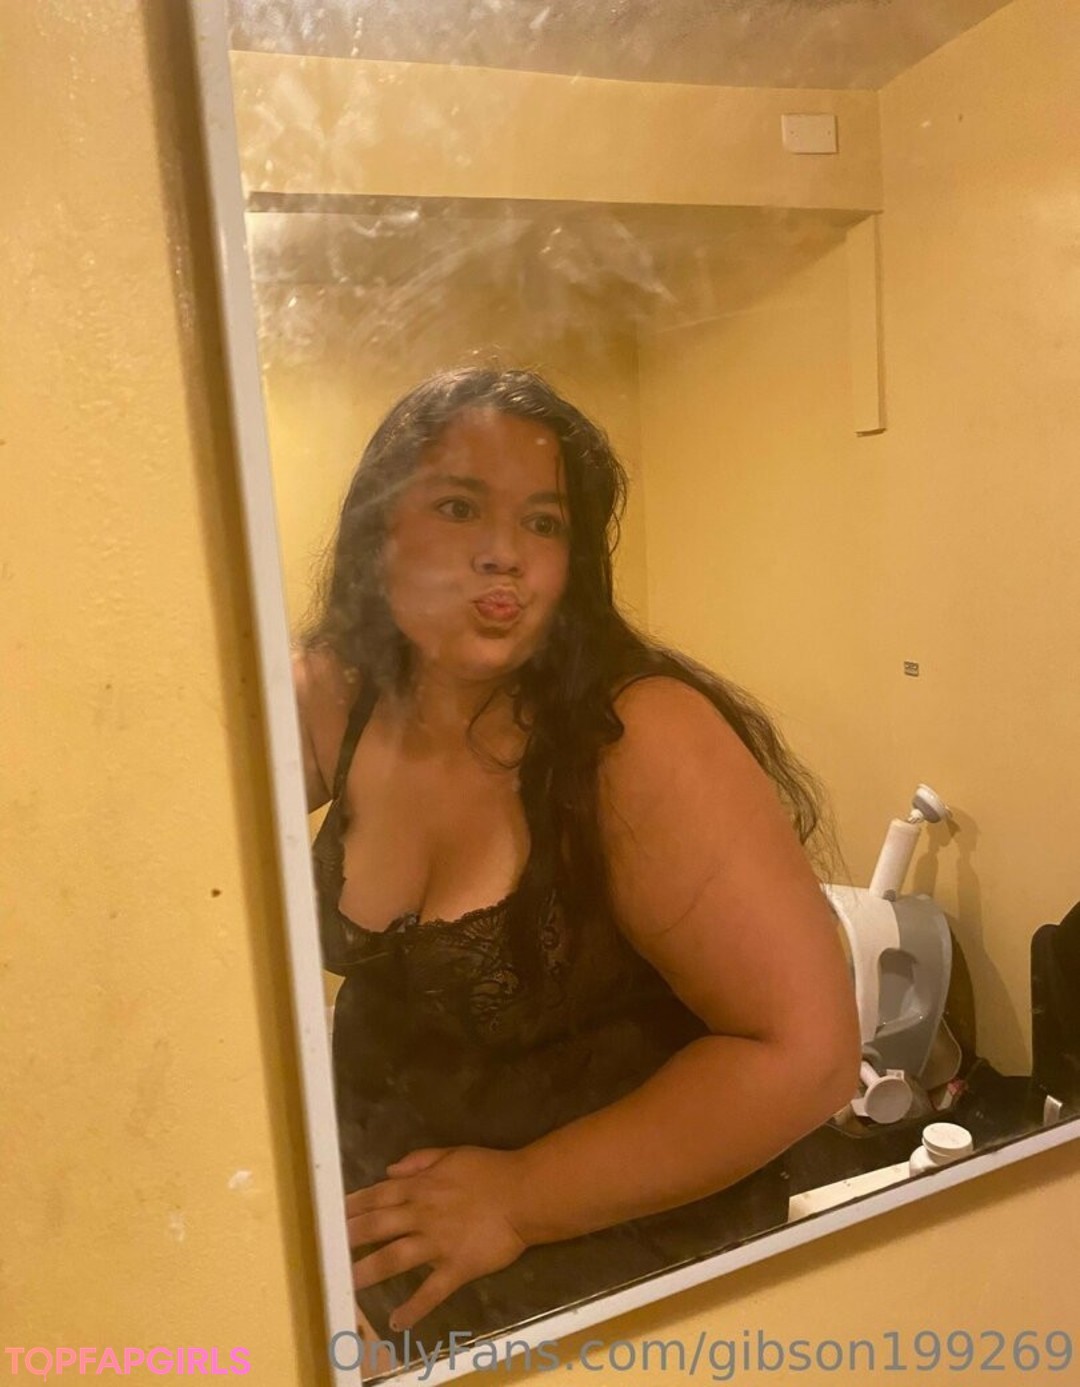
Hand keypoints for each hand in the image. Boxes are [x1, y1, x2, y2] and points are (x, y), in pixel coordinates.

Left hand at [345, 1145, 529, 1329]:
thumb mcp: (452, 1154)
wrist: (524, 1194)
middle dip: (349, 1238)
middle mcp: (421, 1214)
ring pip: (394, 1258)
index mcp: (420, 1187)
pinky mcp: (456, 1267)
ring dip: (368, 1271)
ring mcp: (437, 1243)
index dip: (353, 1206)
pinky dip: (414, 1308)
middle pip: (377, 1226)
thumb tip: (389, 1170)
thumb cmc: (490, 1170)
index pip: (378, 1196)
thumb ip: (419, 1161)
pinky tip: (397, 1321)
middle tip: (328, 1249)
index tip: (332, 1215)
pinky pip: (431, 1291)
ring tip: (346, 1284)